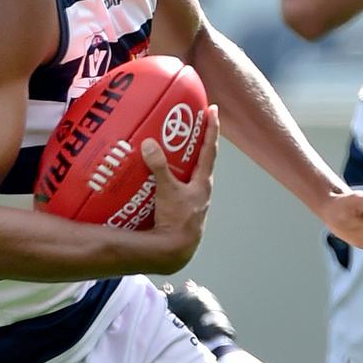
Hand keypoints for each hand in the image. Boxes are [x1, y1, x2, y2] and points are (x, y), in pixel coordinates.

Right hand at [141, 105, 218, 272]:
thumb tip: (149, 143)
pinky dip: (171, 182)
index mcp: (203, 183)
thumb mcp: (167, 191)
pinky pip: (178, 191)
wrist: (175, 252)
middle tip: (188, 127)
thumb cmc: (176, 221)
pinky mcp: (183, 213)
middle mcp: (202, 192)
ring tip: (169, 152)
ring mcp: (194, 204)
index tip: (213, 110)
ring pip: (190, 177)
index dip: (211, 128)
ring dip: (183, 164)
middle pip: (202, 161)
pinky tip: (157, 182)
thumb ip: (159, 167)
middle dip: (196, 144)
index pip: (209, 149)